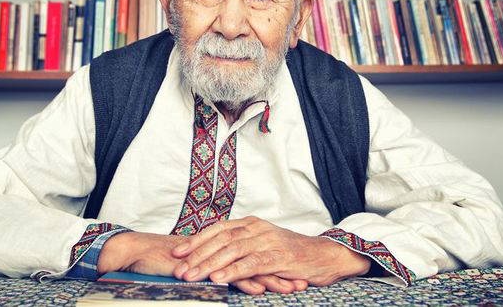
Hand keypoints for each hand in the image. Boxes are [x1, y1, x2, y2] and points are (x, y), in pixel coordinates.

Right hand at [96, 231, 306, 294]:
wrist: (139, 252)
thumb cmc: (165, 259)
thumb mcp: (196, 264)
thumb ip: (213, 266)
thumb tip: (228, 276)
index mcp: (222, 245)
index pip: (254, 254)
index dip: (274, 264)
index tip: (295, 274)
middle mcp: (221, 247)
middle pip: (257, 258)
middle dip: (281, 270)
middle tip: (303, 281)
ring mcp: (212, 254)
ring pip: (247, 265)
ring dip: (270, 278)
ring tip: (291, 288)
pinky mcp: (202, 263)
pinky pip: (226, 273)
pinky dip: (245, 282)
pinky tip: (259, 290)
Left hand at [171, 216, 370, 286]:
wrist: (325, 255)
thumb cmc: (291, 253)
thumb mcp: (263, 244)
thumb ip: (242, 246)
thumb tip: (214, 254)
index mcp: (251, 224)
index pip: (217, 229)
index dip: (196, 240)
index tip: (177, 253)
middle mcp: (257, 229)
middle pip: (220, 240)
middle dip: (197, 255)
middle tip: (178, 268)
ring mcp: (268, 241)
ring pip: (232, 250)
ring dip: (209, 264)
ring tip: (192, 275)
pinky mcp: (278, 257)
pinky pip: (251, 264)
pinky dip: (233, 271)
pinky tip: (219, 278)